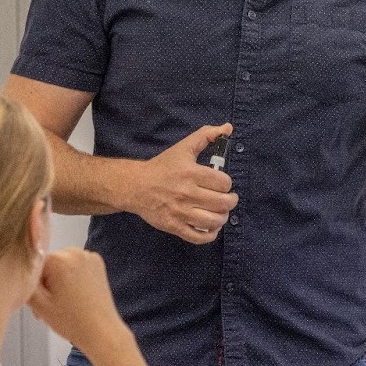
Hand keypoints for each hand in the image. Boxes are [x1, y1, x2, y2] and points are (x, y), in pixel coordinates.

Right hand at [28, 248, 133, 360]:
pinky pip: (75, 266)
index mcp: (59, 260)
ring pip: (61, 265)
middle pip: (48, 263)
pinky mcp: (98, 264)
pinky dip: (71, 278)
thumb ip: (25, 283)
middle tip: (49, 304)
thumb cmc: (74, 322)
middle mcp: (76, 253)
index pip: (33, 263)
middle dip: (45, 282)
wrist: (101, 332)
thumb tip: (19, 271)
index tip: (38, 298)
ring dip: (57, 280)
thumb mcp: (39, 304)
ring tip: (62, 302)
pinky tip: (73, 296)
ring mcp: (89, 257)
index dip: (33, 282)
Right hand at [129, 123, 237, 243]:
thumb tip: (228, 128)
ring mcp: (180, 212)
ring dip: (223, 217)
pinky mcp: (174, 226)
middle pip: (222, 203)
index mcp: (190, 173)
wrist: (135, 186)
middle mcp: (186, 193)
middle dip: (230, 201)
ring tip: (221, 212)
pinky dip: (210, 234)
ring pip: (213, 221)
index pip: (223, 182)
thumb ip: (206, 136)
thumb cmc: (163, 167)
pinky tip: (211, 227)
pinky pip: (198, 237)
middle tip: (228, 199)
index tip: (222, 184)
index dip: (227, 184)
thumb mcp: (184, 147)